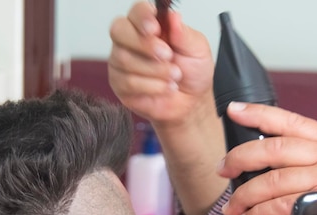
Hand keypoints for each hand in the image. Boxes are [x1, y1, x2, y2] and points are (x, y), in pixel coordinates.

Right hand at [108, 1, 214, 127]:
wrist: (191, 102)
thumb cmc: (192, 72)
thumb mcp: (197, 50)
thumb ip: (184, 34)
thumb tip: (173, 16)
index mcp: (149, 25)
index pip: (136, 11)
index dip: (142, 16)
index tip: (155, 28)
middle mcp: (131, 40)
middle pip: (119, 30)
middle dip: (144, 44)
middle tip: (167, 55)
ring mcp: (121, 62)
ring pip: (124, 59)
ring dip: (155, 70)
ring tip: (174, 75)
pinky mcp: (120, 84)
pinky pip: (128, 82)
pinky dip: (152, 86)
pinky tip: (165, 87)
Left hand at [217, 102, 316, 214]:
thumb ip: (315, 163)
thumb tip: (275, 168)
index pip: (289, 120)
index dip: (258, 113)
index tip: (234, 110)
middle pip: (272, 148)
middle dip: (239, 159)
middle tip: (223, 170)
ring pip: (271, 180)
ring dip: (244, 196)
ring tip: (232, 208)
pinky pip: (278, 205)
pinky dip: (258, 214)